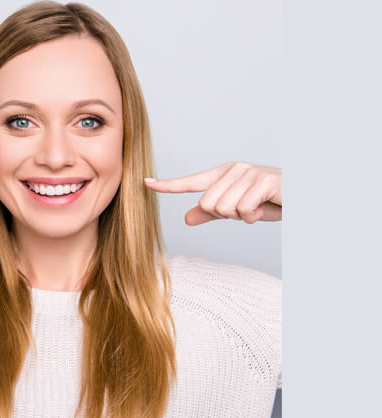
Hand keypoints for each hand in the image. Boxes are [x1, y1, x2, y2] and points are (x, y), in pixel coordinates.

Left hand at [144, 161, 280, 225]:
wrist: (302, 197)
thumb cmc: (270, 201)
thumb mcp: (238, 210)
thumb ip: (212, 214)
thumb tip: (186, 218)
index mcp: (223, 175)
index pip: (190, 182)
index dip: (168, 184)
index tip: (145, 182)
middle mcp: (233, 170)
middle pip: (207, 204)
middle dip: (226, 215)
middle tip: (247, 209)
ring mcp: (247, 173)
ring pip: (224, 208)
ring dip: (242, 216)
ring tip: (258, 207)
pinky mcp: (262, 181)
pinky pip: (243, 210)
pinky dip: (255, 216)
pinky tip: (267, 206)